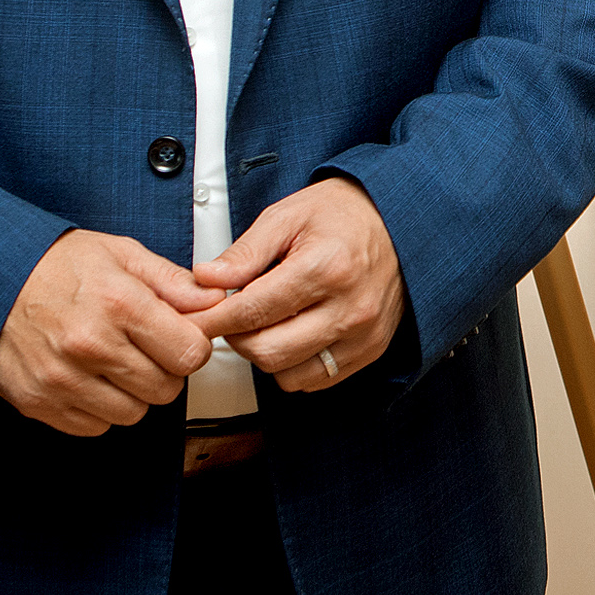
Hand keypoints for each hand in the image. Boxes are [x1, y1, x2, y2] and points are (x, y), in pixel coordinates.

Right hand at [0, 229, 222, 435]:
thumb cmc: (52, 264)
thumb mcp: (118, 253)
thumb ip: (172, 282)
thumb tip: (213, 303)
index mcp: (117, 302)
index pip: (190, 352)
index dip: (191, 345)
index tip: (179, 336)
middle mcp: (90, 344)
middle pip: (166, 388)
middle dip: (164, 369)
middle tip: (144, 346)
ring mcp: (62, 380)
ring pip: (133, 413)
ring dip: (132, 392)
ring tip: (113, 359)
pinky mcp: (39, 404)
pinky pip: (96, 427)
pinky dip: (99, 407)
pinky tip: (88, 376)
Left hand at [190, 178, 404, 391]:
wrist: (400, 221)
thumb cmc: (345, 213)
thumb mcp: (289, 214)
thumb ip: (246, 251)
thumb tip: (206, 279)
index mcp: (326, 267)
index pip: (253, 311)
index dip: (213, 320)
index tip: (194, 321)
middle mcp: (349, 307)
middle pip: (267, 351)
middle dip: (236, 338)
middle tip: (230, 317)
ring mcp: (364, 335)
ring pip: (288, 375)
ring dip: (265, 354)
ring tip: (266, 321)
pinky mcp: (370, 351)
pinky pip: (315, 380)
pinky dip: (293, 365)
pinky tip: (293, 334)